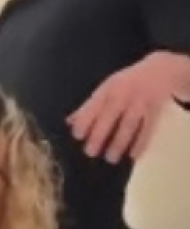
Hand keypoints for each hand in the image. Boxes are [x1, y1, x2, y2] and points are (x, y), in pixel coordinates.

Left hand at [67, 52, 188, 162]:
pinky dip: (141, 142)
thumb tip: (69, 122)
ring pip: (129, 124)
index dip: (84, 120)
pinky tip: (134, 155)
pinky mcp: (155, 109)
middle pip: (109, 116)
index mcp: (107, 89)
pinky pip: (148, 128)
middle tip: (90, 152)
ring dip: (119, 142)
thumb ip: (89, 106)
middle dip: (99, 134)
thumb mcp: (106, 89)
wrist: (159, 70)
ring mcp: (140, 101)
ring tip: (110, 158)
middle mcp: (123, 94)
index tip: (77, 136)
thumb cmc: (126, 83)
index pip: (93, 105)